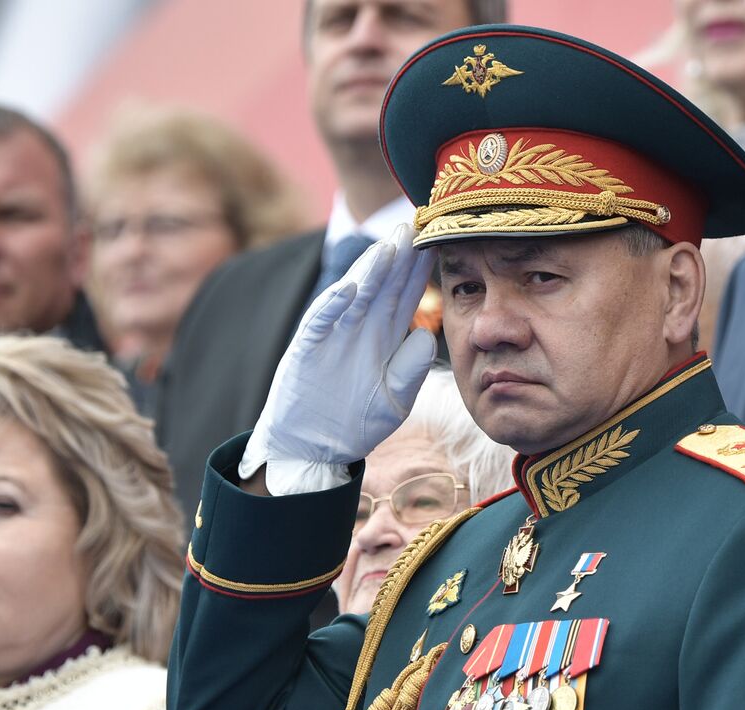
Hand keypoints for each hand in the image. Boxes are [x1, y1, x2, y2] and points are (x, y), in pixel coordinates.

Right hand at [244, 225, 436, 472]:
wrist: (313, 449)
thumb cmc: (355, 424)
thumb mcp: (394, 401)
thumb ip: (410, 370)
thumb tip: (426, 335)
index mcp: (383, 338)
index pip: (405, 297)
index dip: (419, 272)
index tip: (438, 245)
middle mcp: (359, 330)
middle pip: (382, 286)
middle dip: (397, 258)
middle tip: (414, 226)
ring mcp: (332, 336)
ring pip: (354, 296)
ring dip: (370, 272)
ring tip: (389, 248)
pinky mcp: (306, 350)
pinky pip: (319, 323)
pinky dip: (331, 306)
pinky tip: (348, 289)